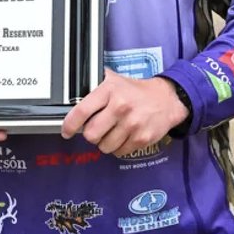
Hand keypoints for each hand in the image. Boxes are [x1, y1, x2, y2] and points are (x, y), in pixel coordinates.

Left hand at [60, 69, 187, 156]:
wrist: (166, 99)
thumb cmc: (136, 91)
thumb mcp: (114, 80)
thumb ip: (94, 86)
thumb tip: (72, 95)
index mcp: (109, 91)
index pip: (82, 111)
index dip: (70, 124)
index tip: (66, 131)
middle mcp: (120, 107)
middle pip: (91, 134)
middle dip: (90, 134)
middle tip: (95, 129)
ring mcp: (132, 124)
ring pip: (104, 146)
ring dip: (104, 142)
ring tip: (112, 132)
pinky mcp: (141, 138)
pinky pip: (120, 152)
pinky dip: (118, 147)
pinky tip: (123, 136)